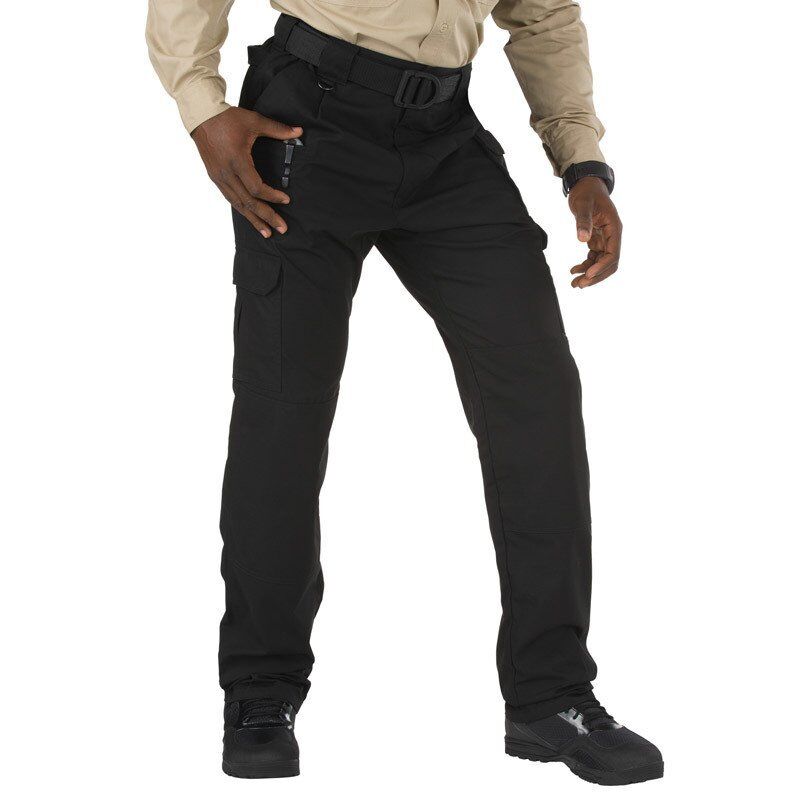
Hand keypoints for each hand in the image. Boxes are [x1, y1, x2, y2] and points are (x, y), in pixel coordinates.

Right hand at [192, 107, 302, 236]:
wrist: (201, 115)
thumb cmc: (227, 118)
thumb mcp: (254, 121)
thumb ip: (277, 129)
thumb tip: (299, 132)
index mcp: (237, 161)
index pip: (256, 188)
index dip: (272, 197)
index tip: (286, 200)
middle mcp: (226, 173)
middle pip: (248, 202)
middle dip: (266, 217)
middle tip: (282, 229)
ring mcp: (219, 177)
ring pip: (238, 205)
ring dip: (254, 220)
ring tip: (267, 232)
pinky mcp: (215, 177)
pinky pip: (230, 199)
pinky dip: (242, 210)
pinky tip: (251, 218)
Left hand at [568, 177, 622, 287]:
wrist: (586, 185)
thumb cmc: (586, 193)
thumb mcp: (582, 205)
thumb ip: (583, 221)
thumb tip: (582, 239)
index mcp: (614, 228)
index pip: (613, 254)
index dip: (601, 267)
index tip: (588, 275)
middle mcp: (612, 236)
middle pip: (609, 263)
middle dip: (595, 276)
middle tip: (579, 285)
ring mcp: (605, 239)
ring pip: (601, 263)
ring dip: (589, 275)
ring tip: (574, 284)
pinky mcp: (597, 240)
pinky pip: (594, 258)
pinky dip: (585, 266)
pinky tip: (573, 271)